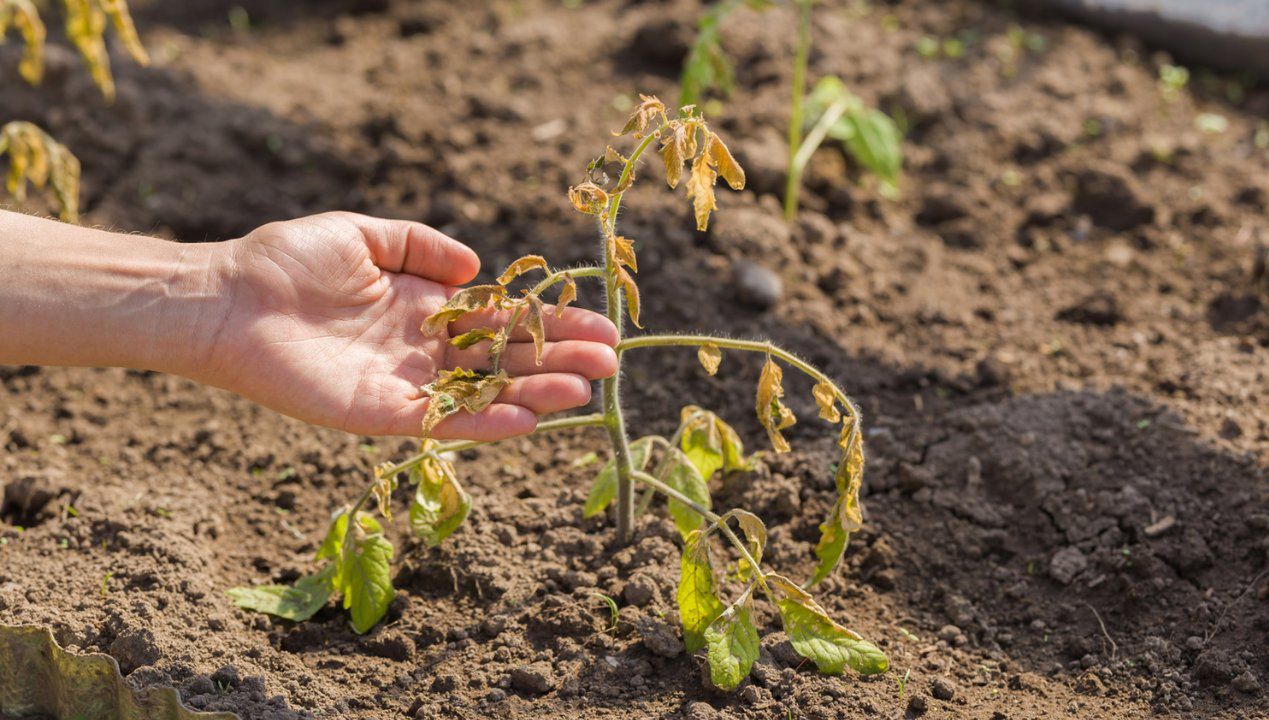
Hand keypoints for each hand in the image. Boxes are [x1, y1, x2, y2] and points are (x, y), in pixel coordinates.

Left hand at [202, 212, 616, 438]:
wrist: (225, 298)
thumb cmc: (284, 260)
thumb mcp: (363, 234)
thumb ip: (420, 245)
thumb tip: (477, 268)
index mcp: (424, 308)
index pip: (501, 321)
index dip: (549, 323)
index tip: (597, 324)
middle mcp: (422, 350)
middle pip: (504, 359)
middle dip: (558, 360)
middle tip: (611, 363)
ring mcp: (405, 384)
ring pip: (484, 394)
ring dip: (535, 393)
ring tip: (586, 390)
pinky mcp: (379, 413)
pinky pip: (442, 422)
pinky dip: (484, 422)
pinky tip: (527, 416)